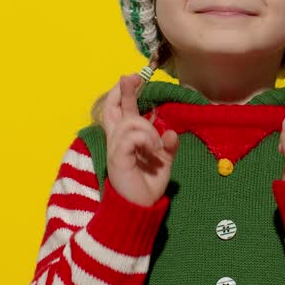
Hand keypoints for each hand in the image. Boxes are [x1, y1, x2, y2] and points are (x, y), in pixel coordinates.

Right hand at [101, 74, 179, 205]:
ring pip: (130, 122)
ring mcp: (115, 148)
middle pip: (112, 109)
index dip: (124, 93)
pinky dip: (146, 139)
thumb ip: (167, 146)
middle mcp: (117, 141)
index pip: (120, 111)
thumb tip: (172, 132)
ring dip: (148, 130)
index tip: (134, 78)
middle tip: (131, 77)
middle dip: (122, 91)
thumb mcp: (163, 162)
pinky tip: (154, 151)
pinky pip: (131, 136)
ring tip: (157, 147)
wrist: (140, 207)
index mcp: (125, 140)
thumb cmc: (147, 185)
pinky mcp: (117, 157)